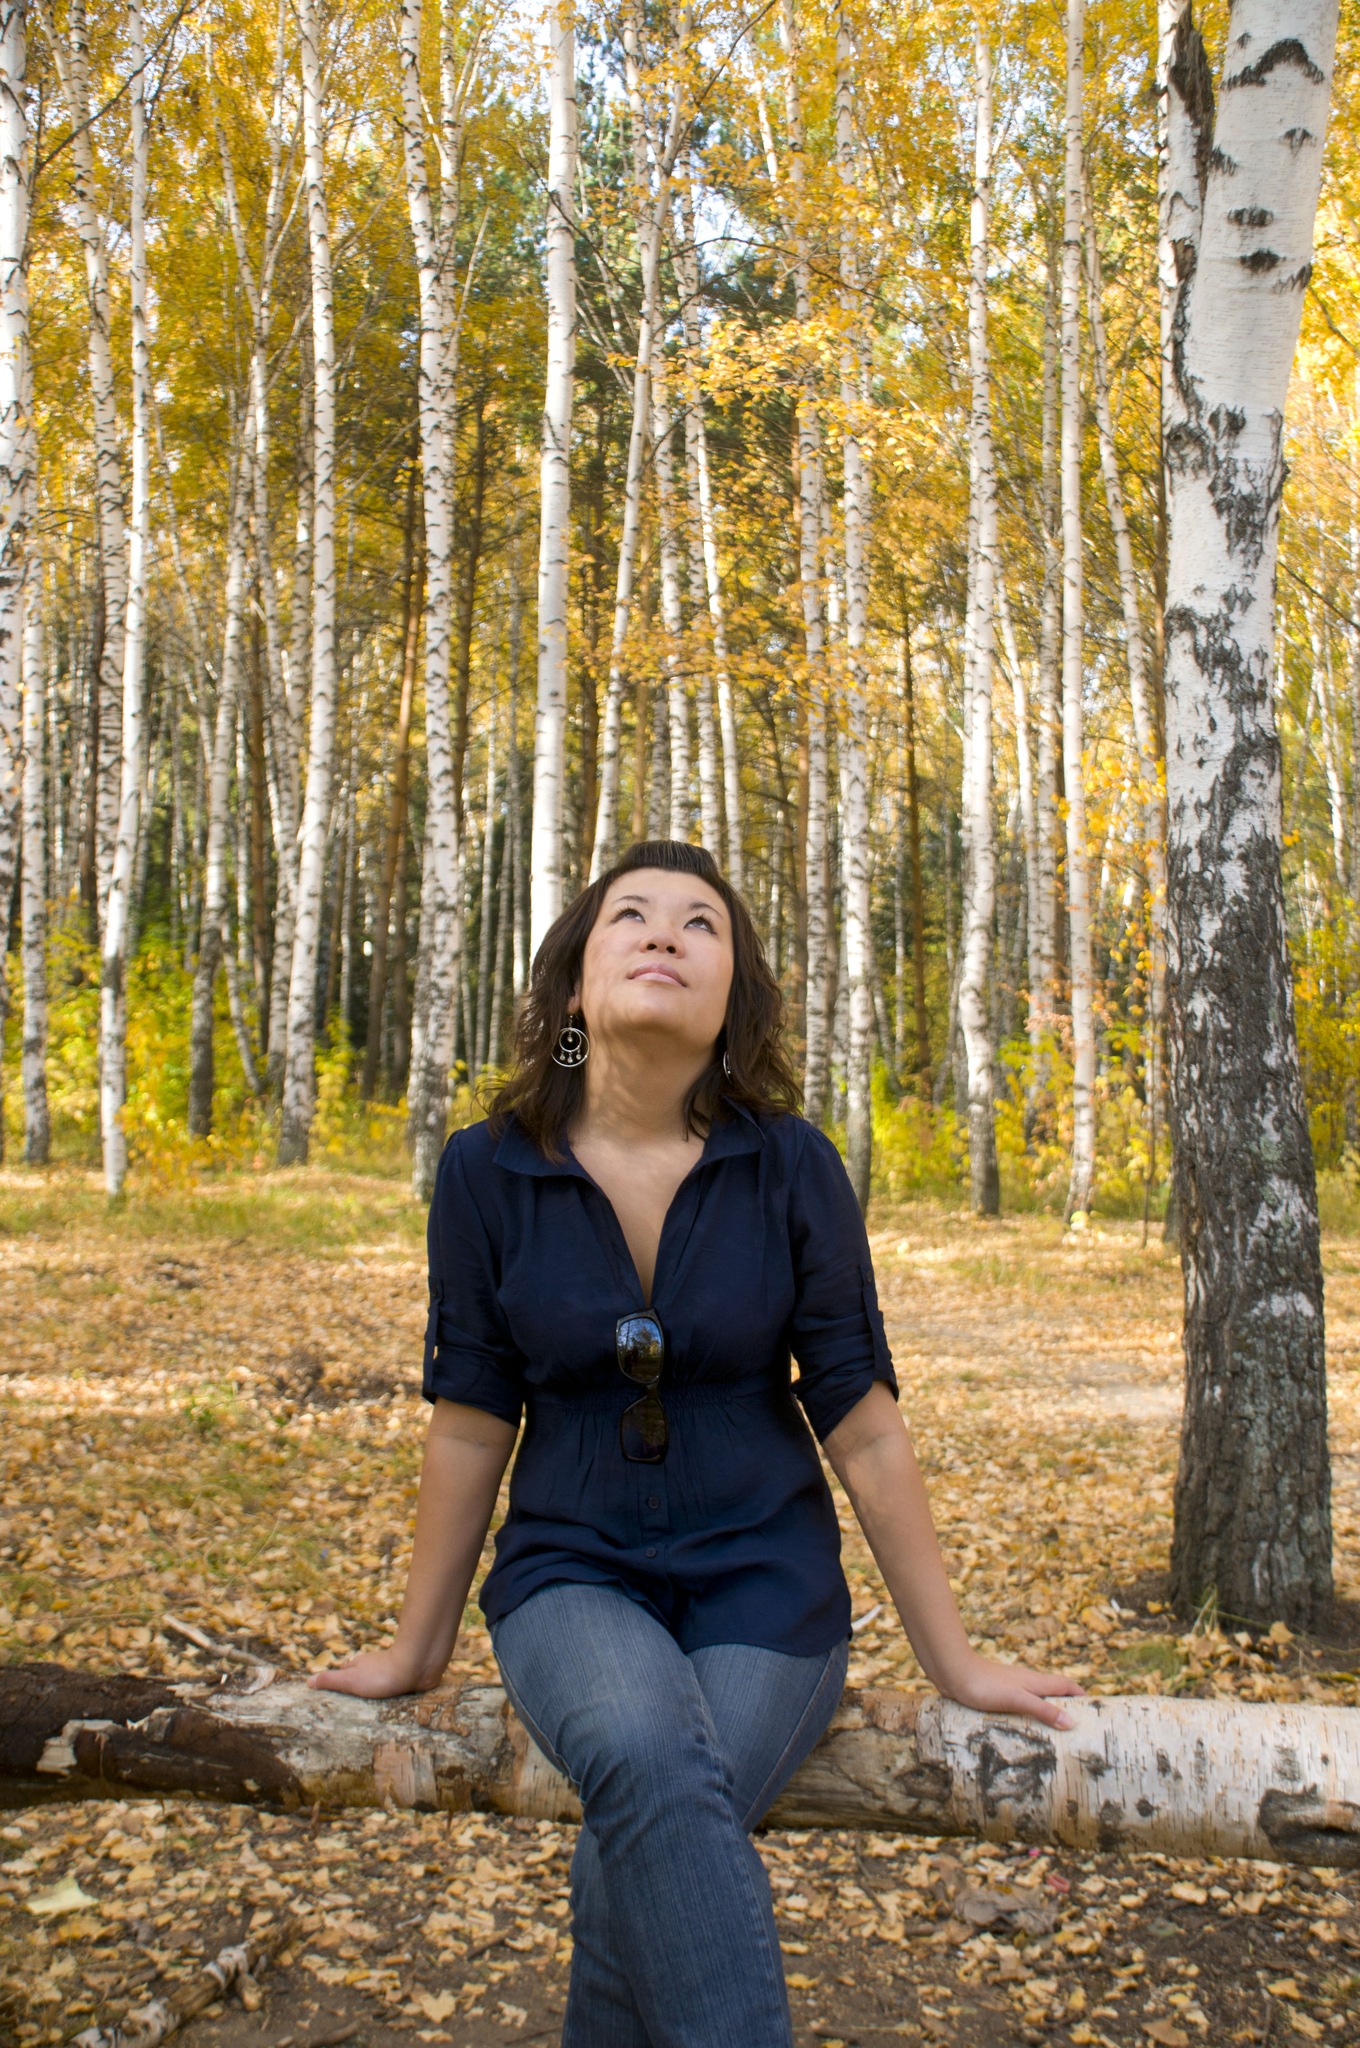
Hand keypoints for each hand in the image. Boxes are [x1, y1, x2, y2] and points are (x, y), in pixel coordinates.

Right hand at [307, 1647, 445, 1698]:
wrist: (416, 1667)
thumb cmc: (381, 1675)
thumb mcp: (351, 1680)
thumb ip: (331, 1681)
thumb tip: (308, 1681)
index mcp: (358, 1664)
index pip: (344, 1671)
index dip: (338, 1680)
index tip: (333, 1693)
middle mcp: (373, 1665)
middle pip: (361, 1675)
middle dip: (357, 1687)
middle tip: (350, 1705)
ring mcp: (390, 1670)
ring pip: (378, 1681)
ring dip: (374, 1691)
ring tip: (369, 1710)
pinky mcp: (406, 1677)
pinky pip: (395, 1687)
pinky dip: (390, 1694)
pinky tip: (391, 1705)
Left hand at [936, 1650, 1084, 1729]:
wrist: (954, 1673)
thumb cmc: (986, 1685)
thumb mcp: (1017, 1700)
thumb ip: (1042, 1710)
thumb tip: (1071, 1723)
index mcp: (1036, 1682)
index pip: (1067, 1686)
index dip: (1083, 1697)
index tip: (1096, 1712)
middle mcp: (1028, 1683)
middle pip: (1055, 1693)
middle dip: (1068, 1708)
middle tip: (1078, 1731)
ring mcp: (1013, 1688)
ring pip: (1038, 1700)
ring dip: (1048, 1713)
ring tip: (1055, 1737)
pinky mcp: (999, 1695)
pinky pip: (1022, 1705)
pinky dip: (1030, 1716)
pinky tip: (1024, 1731)